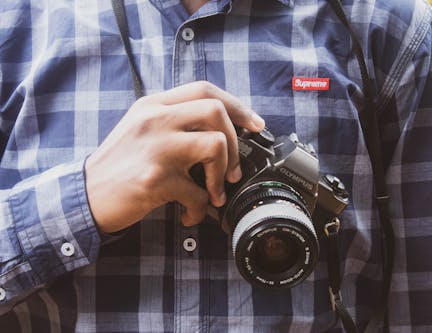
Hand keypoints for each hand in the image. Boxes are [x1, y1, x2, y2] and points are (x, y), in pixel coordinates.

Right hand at [85, 81, 264, 232]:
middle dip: (236, 142)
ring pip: (215, 145)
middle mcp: (155, 120)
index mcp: (153, 105)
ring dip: (223, 175)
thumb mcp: (140, 129)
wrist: (84, 196)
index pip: (204, 90)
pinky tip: (191, 214)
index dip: (237, 105)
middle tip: (234, 169)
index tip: (255, 124)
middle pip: (216, 111)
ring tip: (214, 193)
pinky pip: (198, 192)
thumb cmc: (118, 165)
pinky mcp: (156, 179)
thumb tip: (220, 132)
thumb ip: (174, 122)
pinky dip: (201, 209)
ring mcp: (156, 148)